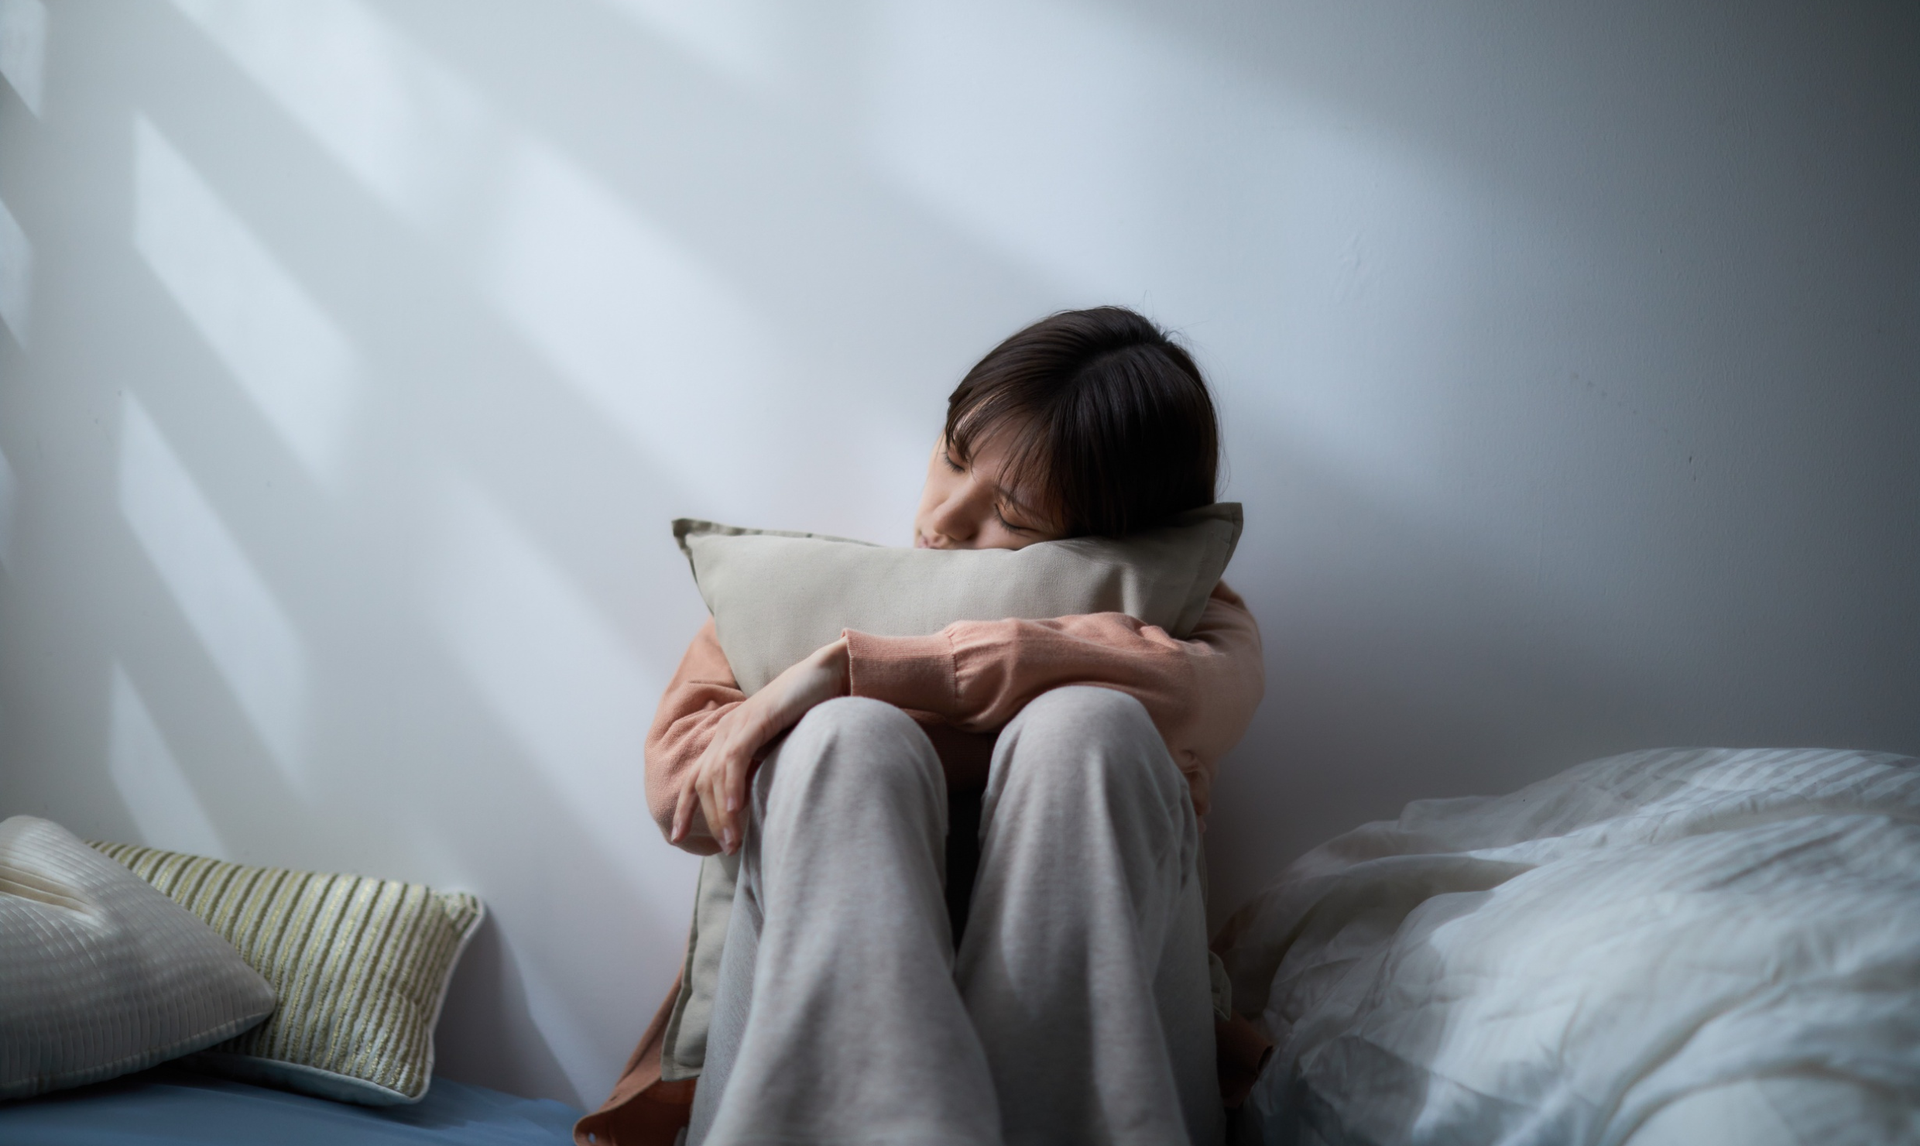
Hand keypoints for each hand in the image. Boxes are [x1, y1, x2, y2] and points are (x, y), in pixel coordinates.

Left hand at [671, 638, 849, 853]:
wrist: (828, 675)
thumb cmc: (809, 713)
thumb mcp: (780, 749)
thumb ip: (763, 770)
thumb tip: (754, 805)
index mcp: (728, 739)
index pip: (696, 779)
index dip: (685, 809)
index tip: (676, 838)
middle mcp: (726, 732)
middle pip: (703, 784)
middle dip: (710, 820)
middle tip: (727, 849)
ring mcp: (738, 724)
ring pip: (715, 775)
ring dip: (722, 812)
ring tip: (731, 840)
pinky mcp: (755, 719)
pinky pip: (736, 757)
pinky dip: (732, 784)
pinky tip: (735, 807)